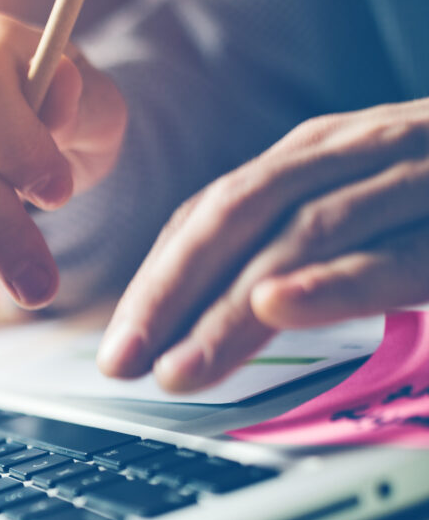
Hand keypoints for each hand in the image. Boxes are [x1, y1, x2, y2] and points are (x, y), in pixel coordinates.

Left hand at [97, 98, 428, 391]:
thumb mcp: (363, 212)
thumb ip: (302, 246)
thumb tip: (224, 308)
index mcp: (320, 152)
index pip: (212, 209)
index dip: (157, 277)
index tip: (120, 341)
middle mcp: (358, 151)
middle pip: (236, 214)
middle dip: (169, 294)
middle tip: (125, 362)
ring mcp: (416, 174)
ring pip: (300, 233)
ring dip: (231, 308)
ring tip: (182, 368)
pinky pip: (396, 250)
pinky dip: (336, 280)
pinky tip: (281, 306)